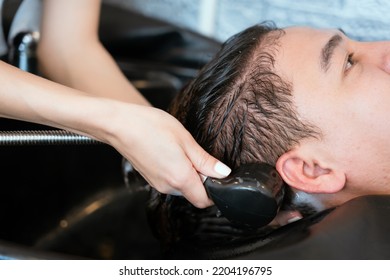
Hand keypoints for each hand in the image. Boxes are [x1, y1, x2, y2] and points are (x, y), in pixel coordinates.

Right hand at [103, 103, 230, 207]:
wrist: (119, 125)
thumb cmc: (150, 127)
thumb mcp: (185, 139)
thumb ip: (205, 161)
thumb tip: (223, 173)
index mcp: (180, 178)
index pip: (204, 201)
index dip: (214, 191)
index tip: (216, 174)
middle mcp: (168, 187)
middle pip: (193, 193)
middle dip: (201, 179)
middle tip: (195, 154)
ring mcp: (157, 184)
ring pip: (182, 187)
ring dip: (188, 174)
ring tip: (180, 150)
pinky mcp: (150, 179)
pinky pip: (170, 181)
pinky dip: (176, 171)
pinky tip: (169, 152)